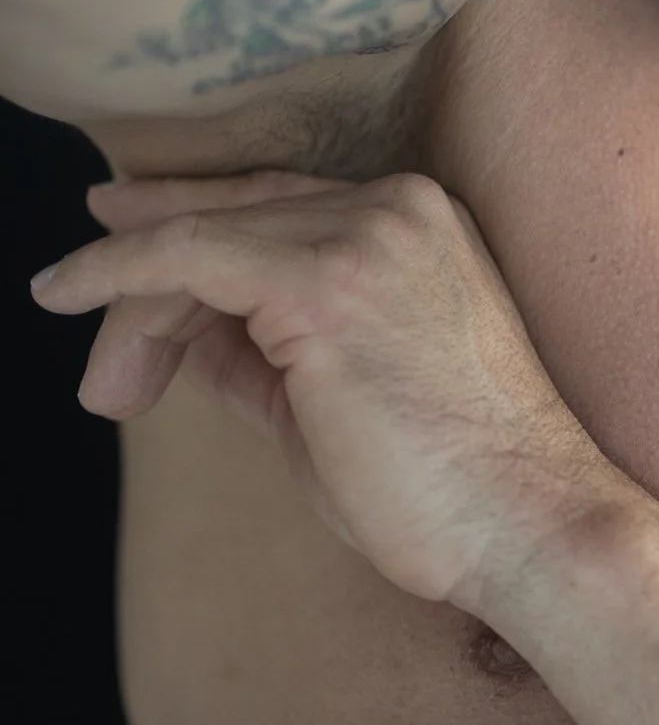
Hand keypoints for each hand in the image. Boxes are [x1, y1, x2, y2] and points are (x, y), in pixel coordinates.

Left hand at [31, 169, 615, 610]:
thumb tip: (179, 326)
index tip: (112, 227)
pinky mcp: (326, 283)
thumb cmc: (444, 481)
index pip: (278, 202)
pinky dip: (117, 275)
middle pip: (233, 214)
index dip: (186, 213)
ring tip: (110, 393)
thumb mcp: (333, 393)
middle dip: (145, 275)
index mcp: (418, 223)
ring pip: (202, 239)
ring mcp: (366, 236)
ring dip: (133, 309)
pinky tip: (66, 294)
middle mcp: (397, 207)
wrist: (526, 522)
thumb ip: (261, 346)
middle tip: (86, 333)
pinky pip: (188, 257)